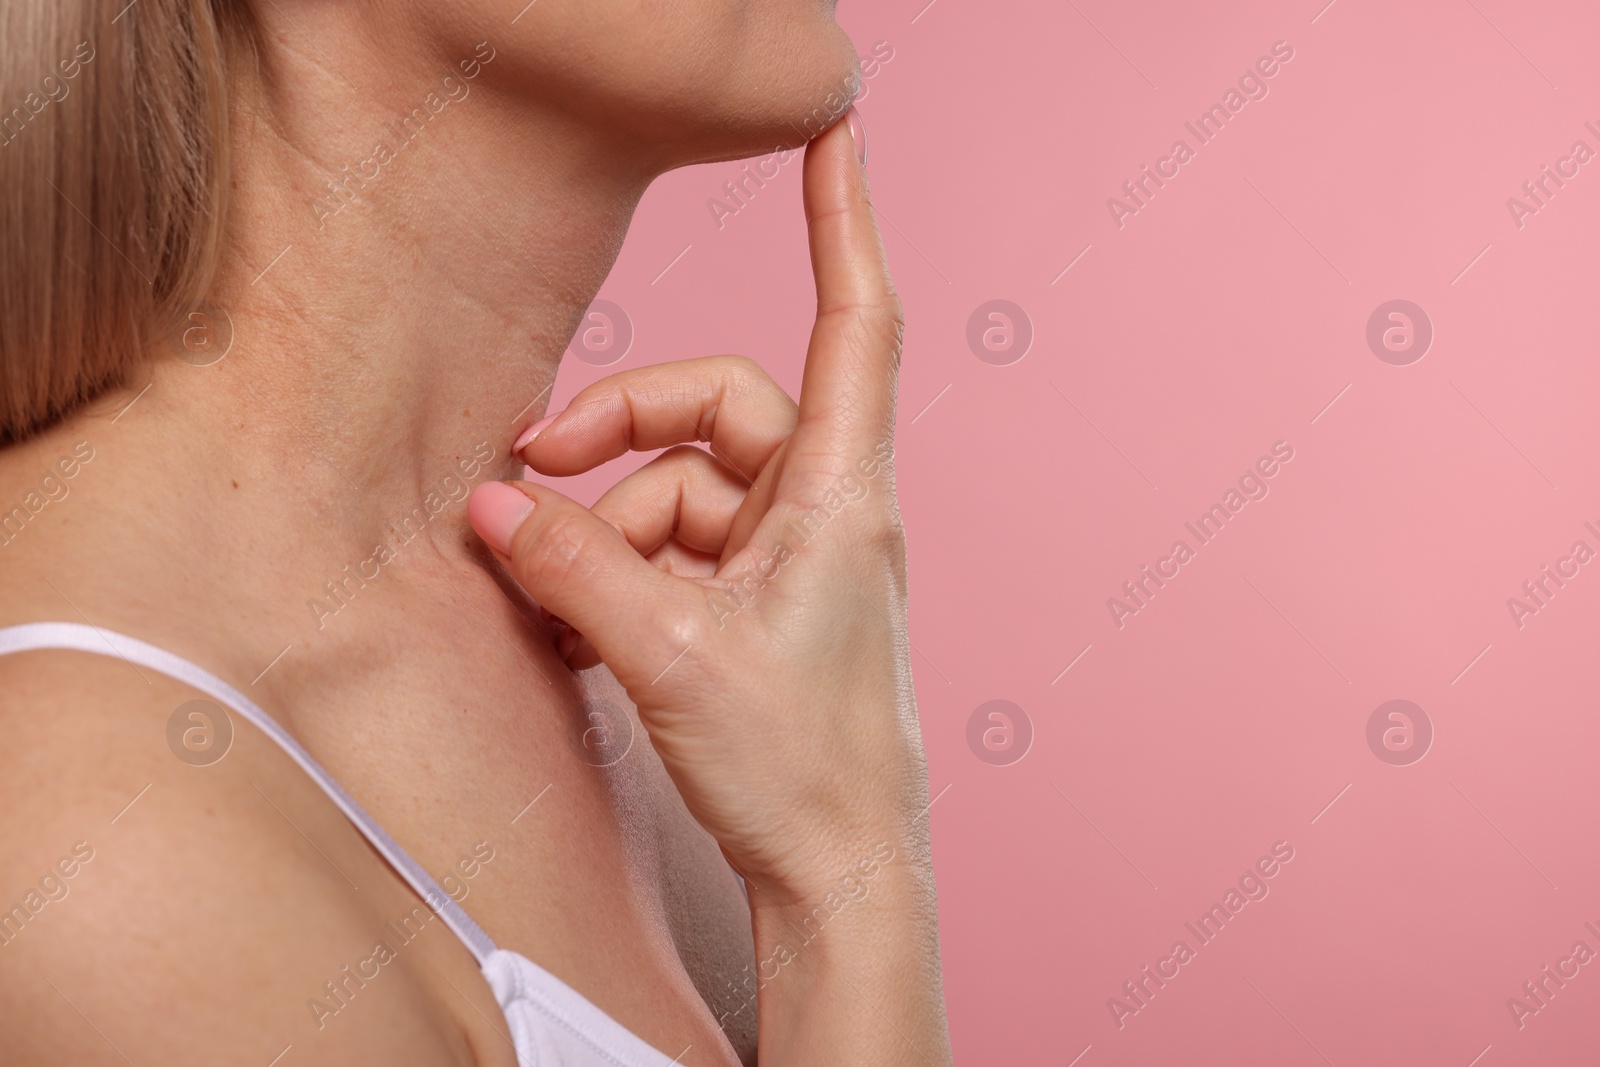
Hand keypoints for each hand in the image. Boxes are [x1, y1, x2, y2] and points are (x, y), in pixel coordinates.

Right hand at [466, 112, 923, 907]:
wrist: (837, 872)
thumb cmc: (804, 768)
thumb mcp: (671, 655)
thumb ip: (577, 568)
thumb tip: (496, 509)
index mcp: (839, 494)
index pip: (855, 322)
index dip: (841, 220)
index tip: (834, 133)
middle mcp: (821, 508)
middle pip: (710, 409)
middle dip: (613, 434)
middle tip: (526, 479)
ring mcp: (790, 556)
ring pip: (678, 491)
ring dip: (603, 533)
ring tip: (554, 598)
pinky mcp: (759, 602)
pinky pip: (674, 552)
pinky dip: (620, 574)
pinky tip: (581, 628)